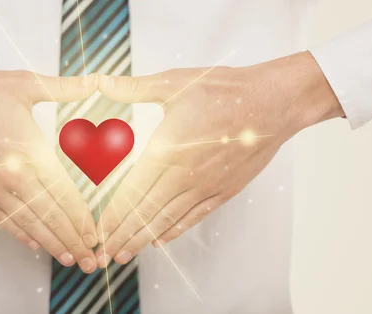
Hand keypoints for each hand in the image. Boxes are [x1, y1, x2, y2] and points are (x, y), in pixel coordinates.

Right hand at [0, 55, 100, 272]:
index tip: (95, 237)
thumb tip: (96, 82)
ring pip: (27, 224)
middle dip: (72, 242)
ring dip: (50, 244)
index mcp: (30, 153)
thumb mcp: (23, 84)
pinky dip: (19, 234)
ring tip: (69, 260)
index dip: (81, 219)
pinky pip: (0, 220)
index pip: (64, 195)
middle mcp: (13, 177)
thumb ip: (64, 88)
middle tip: (90, 262)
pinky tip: (33, 244)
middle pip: (49, 217)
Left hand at [94, 52, 343, 266]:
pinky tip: (159, 240)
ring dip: (143, 239)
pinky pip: (194, 217)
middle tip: (104, 256)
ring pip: (168, 220)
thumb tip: (100, 81)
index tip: (97, 232)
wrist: (274, 102)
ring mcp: (206, 187)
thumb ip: (133, 88)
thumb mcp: (173, 83)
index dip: (113, 216)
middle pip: (146, 213)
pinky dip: (174, 231)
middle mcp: (184, 175)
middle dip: (122, 236)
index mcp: (167, 150)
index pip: (131, 192)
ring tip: (125, 255)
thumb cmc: (224, 90)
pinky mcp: (224, 191)